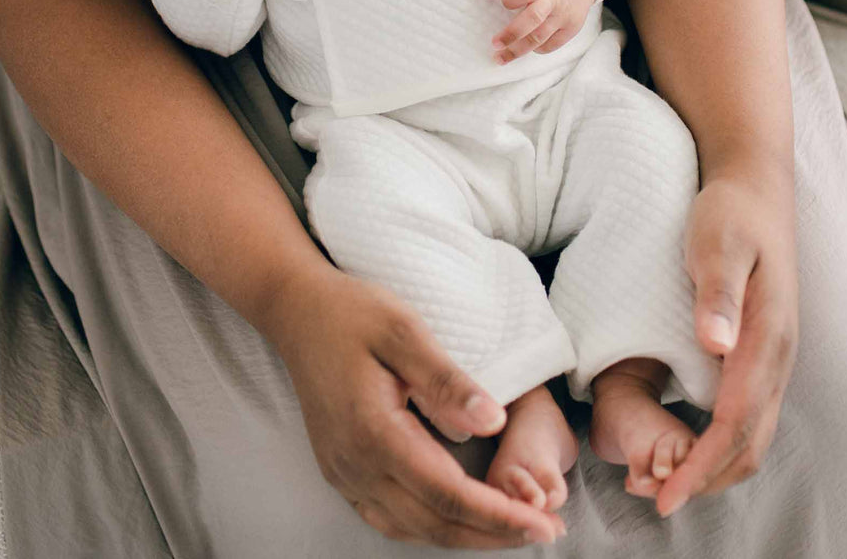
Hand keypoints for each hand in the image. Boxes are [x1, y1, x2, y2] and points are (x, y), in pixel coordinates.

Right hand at [268, 266, 567, 547]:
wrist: (298, 311)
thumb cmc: (353, 312)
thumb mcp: (404, 330)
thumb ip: (447, 380)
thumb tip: (494, 423)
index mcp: (373, 432)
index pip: (446, 493)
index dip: (498, 514)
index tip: (544, 525)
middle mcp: (354, 466)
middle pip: (433, 522)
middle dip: (493, 534)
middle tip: (549, 533)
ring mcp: (343, 473)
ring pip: (411, 528)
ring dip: (466, 536)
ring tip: (514, 531)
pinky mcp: (340, 470)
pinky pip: (390, 517)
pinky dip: (432, 526)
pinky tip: (460, 519)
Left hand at [485, 0, 598, 63]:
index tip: (503, 3)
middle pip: (533, 19)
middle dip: (511, 34)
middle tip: (495, 44)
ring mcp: (564, 15)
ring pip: (540, 38)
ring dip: (518, 51)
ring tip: (500, 57)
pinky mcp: (572, 28)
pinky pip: (550, 45)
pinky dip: (535, 49)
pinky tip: (523, 47)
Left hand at [648, 172, 798, 516]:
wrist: (755, 185)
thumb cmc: (731, 213)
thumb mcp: (717, 244)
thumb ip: (718, 294)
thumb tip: (716, 346)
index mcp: (769, 337)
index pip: (737, 420)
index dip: (702, 463)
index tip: (667, 493)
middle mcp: (778, 356)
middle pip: (751, 442)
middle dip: (707, 478)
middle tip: (657, 499)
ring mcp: (774, 355)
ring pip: (754, 433)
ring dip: (715, 466)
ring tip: (668, 483)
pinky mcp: (762, 349)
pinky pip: (748, 412)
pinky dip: (721, 441)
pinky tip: (687, 441)